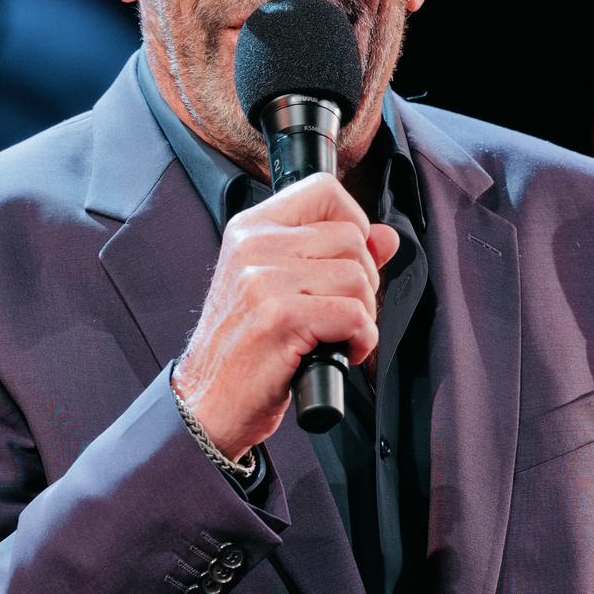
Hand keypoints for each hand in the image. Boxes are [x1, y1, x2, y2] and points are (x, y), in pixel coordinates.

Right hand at [173, 172, 400, 457]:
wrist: (206, 403)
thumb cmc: (243, 349)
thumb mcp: (281, 289)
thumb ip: (334, 255)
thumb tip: (386, 238)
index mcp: (251, 229)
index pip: (323, 190)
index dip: (353, 223)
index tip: (346, 261)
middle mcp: (254, 246)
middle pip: (352, 238)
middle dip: (362, 282)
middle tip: (336, 313)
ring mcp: (264, 280)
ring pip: (358, 278)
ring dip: (361, 316)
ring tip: (332, 335)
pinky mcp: (281, 317)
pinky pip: (355, 315)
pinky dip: (359, 341)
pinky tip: (335, 353)